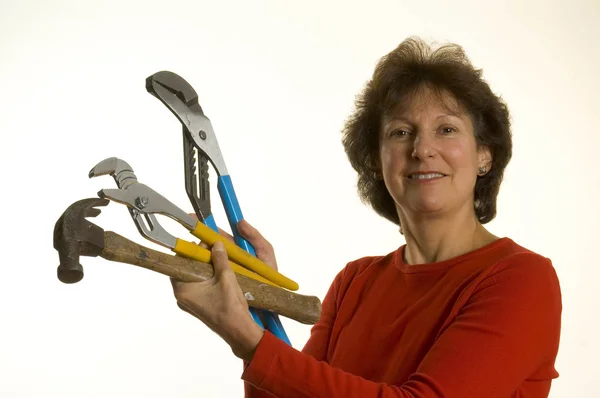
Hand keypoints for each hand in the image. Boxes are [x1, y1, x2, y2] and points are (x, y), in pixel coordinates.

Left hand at [171, 218, 277, 360]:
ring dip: (206, 267)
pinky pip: (200, 285)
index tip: (202, 242)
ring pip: (194, 276)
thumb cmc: (231, 308)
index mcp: (183, 289)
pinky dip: (208, 277)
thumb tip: (215, 244)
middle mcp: (182, 296)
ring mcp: (190, 301)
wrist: (239, 332)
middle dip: (200, 257)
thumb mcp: (226, 278)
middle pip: (187, 268)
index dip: (190, 249)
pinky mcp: (199, 304)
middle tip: (214, 248)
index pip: (179, 262)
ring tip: (219, 258)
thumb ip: (220, 259)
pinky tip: (221, 272)